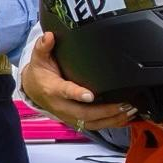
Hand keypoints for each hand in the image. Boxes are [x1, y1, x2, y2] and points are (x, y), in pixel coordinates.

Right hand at [19, 32, 133, 130]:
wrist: (33, 90)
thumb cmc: (40, 74)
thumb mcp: (39, 59)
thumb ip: (44, 48)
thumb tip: (49, 36)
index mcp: (53, 89)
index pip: (65, 92)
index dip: (77, 94)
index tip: (90, 95)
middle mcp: (61, 106)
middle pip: (83, 113)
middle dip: (104, 111)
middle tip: (122, 104)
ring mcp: (69, 116)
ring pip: (91, 123)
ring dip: (111, 119)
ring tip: (129, 112)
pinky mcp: (75, 120)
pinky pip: (94, 126)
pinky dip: (110, 124)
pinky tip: (125, 118)